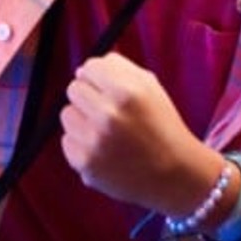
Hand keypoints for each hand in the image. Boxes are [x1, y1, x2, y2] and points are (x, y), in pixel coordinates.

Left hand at [60, 51, 216, 214]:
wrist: (173, 173)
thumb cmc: (161, 126)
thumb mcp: (151, 88)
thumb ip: (118, 69)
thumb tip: (81, 71)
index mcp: (127, 91)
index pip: (90, 67)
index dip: (99, 77)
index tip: (108, 88)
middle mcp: (108, 114)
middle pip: (74, 88)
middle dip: (90, 97)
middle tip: (110, 113)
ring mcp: (94, 140)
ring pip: (67, 114)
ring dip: (82, 120)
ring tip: (106, 132)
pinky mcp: (85, 163)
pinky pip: (67, 141)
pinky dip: (81, 144)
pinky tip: (104, 149)